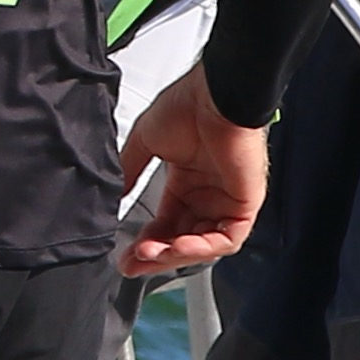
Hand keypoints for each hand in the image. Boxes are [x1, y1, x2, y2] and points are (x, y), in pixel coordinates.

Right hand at [116, 72, 267, 274]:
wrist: (215, 96)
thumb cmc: (187, 106)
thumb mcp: (145, 141)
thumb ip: (130, 170)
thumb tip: (113, 195)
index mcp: (187, 180)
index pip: (166, 223)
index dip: (146, 241)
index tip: (124, 254)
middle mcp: (208, 194)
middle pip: (181, 238)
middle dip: (156, 255)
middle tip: (132, 263)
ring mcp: (227, 200)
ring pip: (203, 244)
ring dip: (175, 254)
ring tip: (148, 254)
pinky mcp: (245, 204)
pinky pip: (226, 238)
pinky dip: (201, 247)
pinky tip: (177, 246)